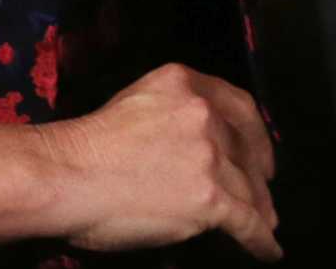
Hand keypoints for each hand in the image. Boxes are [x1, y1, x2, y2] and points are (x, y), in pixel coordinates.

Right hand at [39, 62, 281, 259]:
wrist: (66, 175)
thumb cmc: (85, 146)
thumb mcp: (134, 102)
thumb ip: (171, 114)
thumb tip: (192, 143)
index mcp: (186, 85)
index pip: (239, 107)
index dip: (257, 134)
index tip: (262, 151)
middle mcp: (204, 116)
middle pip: (245, 149)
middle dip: (258, 174)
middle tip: (265, 191)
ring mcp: (208, 157)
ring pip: (248, 187)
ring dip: (260, 208)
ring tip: (267, 224)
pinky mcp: (207, 198)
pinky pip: (245, 221)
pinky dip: (261, 239)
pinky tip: (269, 249)